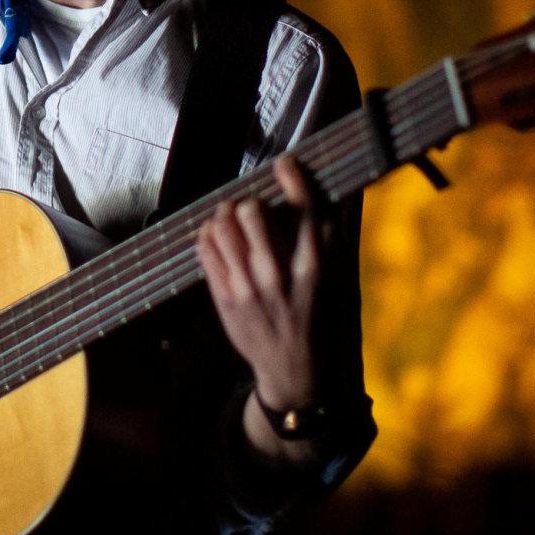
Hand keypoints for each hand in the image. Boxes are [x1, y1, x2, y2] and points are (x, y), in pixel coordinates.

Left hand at [196, 154, 324, 410]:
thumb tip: (320, 198)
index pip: (304, 212)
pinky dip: (206, 234)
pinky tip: (214, 236)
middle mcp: (278, 277)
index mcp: (312, 270)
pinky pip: (204, 250)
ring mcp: (247, 289)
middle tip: (248, 206)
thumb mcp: (329, 282)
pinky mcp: (224, 299)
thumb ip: (324, 242)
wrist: (291, 371)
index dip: (293, 179)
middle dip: (248, 201)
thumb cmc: (311, 318)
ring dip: (223, 214)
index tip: (285, 164)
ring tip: (228, 217)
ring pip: (222, 228)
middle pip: (253, 213)